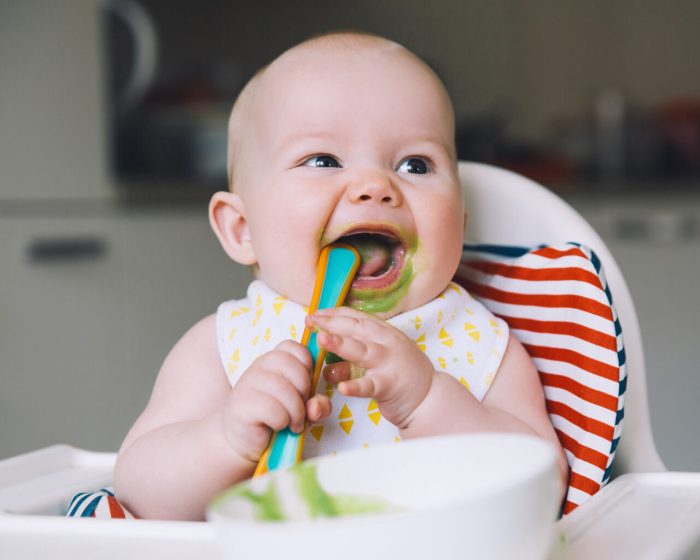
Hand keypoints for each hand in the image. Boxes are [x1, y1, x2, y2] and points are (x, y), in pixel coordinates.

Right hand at [221, 340, 331, 463]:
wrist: (244, 441)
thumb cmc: (276, 419)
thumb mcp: (304, 408)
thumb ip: (318, 404)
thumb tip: (316, 407)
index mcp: (272, 360)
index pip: (292, 347)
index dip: (306, 365)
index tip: (306, 385)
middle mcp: (258, 367)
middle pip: (292, 366)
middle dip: (304, 389)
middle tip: (302, 408)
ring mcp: (247, 384)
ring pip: (284, 389)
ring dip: (296, 411)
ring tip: (294, 423)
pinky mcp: (241, 406)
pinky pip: (273, 409)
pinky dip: (282, 421)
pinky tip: (279, 427)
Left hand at [306, 307, 435, 428]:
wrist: (430, 399)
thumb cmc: (401, 375)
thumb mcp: (381, 355)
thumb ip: (358, 348)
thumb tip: (327, 341)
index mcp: (385, 332)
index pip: (356, 317)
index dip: (334, 314)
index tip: (315, 313)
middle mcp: (387, 343)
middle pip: (356, 328)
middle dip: (331, 323)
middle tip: (310, 321)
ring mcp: (389, 363)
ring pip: (362, 351)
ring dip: (340, 344)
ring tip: (320, 339)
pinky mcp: (390, 385)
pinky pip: (370, 385)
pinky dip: (356, 386)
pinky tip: (342, 387)